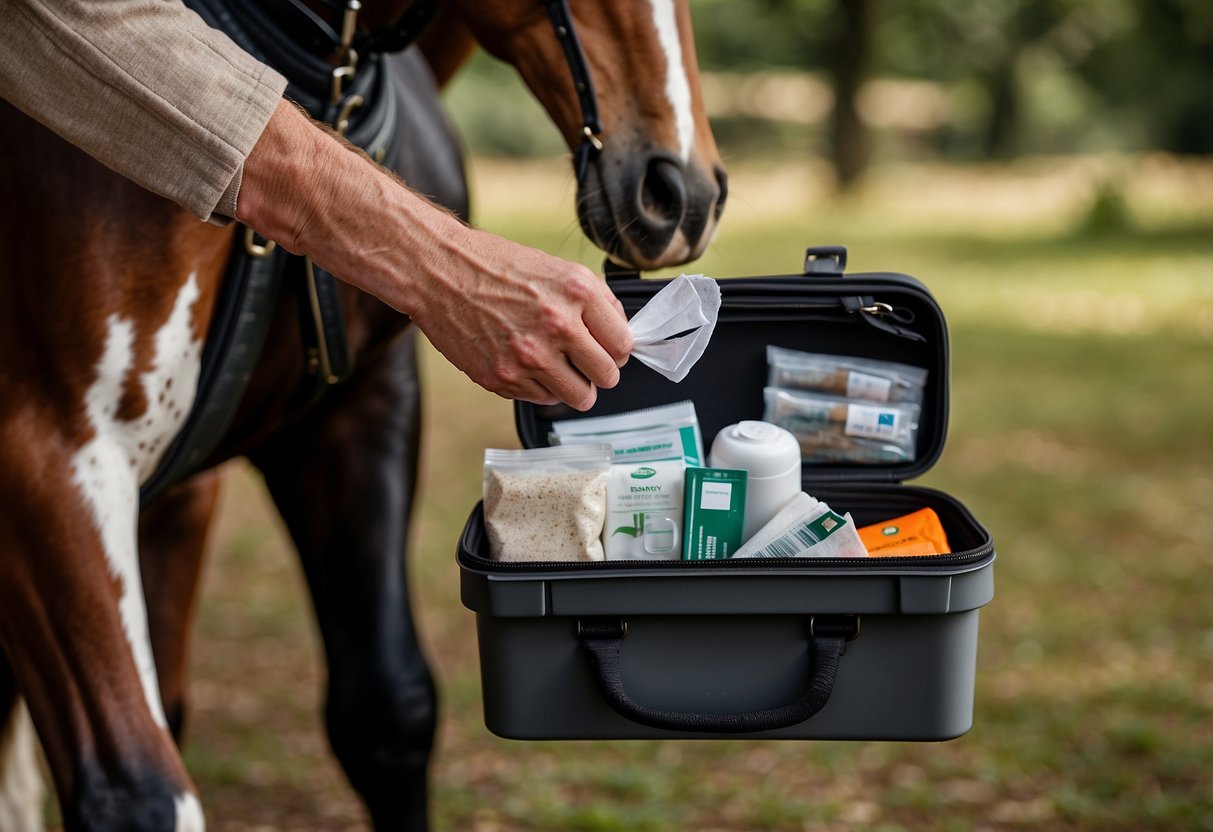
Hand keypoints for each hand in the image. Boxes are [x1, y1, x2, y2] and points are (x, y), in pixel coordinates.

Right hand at [238, 100, 631, 409]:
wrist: (438, 272)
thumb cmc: (495, 266)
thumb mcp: (556, 269)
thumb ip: (594, 301)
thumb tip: (621, 334)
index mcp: (577, 292)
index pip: (624, 345)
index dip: (617, 349)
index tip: (607, 349)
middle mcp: (558, 325)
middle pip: (607, 376)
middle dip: (600, 372)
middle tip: (585, 363)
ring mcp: (529, 356)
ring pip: (579, 397)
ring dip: (574, 387)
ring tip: (560, 371)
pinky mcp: (503, 377)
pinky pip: (541, 398)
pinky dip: (540, 388)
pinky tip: (526, 365)